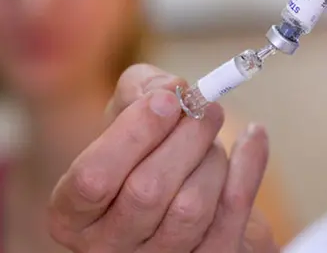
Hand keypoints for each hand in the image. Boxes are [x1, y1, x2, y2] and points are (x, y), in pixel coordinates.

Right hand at [48, 64, 274, 251]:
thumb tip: (171, 89)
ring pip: (191, 208)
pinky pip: (232, 215)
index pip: (93, 178)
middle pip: (148, 192)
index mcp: (74, 214)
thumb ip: (138, 91)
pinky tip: (252, 138)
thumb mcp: (125, 118)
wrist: (183, 199)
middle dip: (186, 138)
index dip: (133, 133)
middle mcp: (109, 247)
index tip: (167, 99)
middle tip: (206, 107)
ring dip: (212, 157)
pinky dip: (248, 167)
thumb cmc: (144, 154)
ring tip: (213, 133)